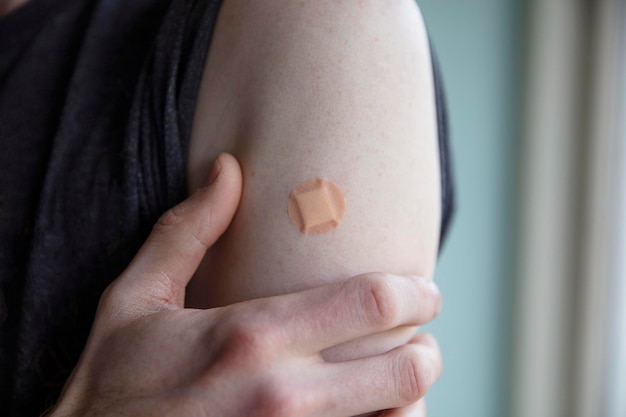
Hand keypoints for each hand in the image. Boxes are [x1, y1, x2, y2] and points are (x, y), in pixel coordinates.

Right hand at [50, 153, 442, 416]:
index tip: (423, 291)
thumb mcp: (135, 298)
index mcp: (251, 335)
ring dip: (409, 400)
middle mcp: (282, 396)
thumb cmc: (113, 383)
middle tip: (421, 339)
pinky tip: (366, 414)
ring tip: (395, 382)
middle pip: (405, 370)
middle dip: (426, 351)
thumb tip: (227, 168)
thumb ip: (187, 231)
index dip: (414, 292)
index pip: (371, 302)